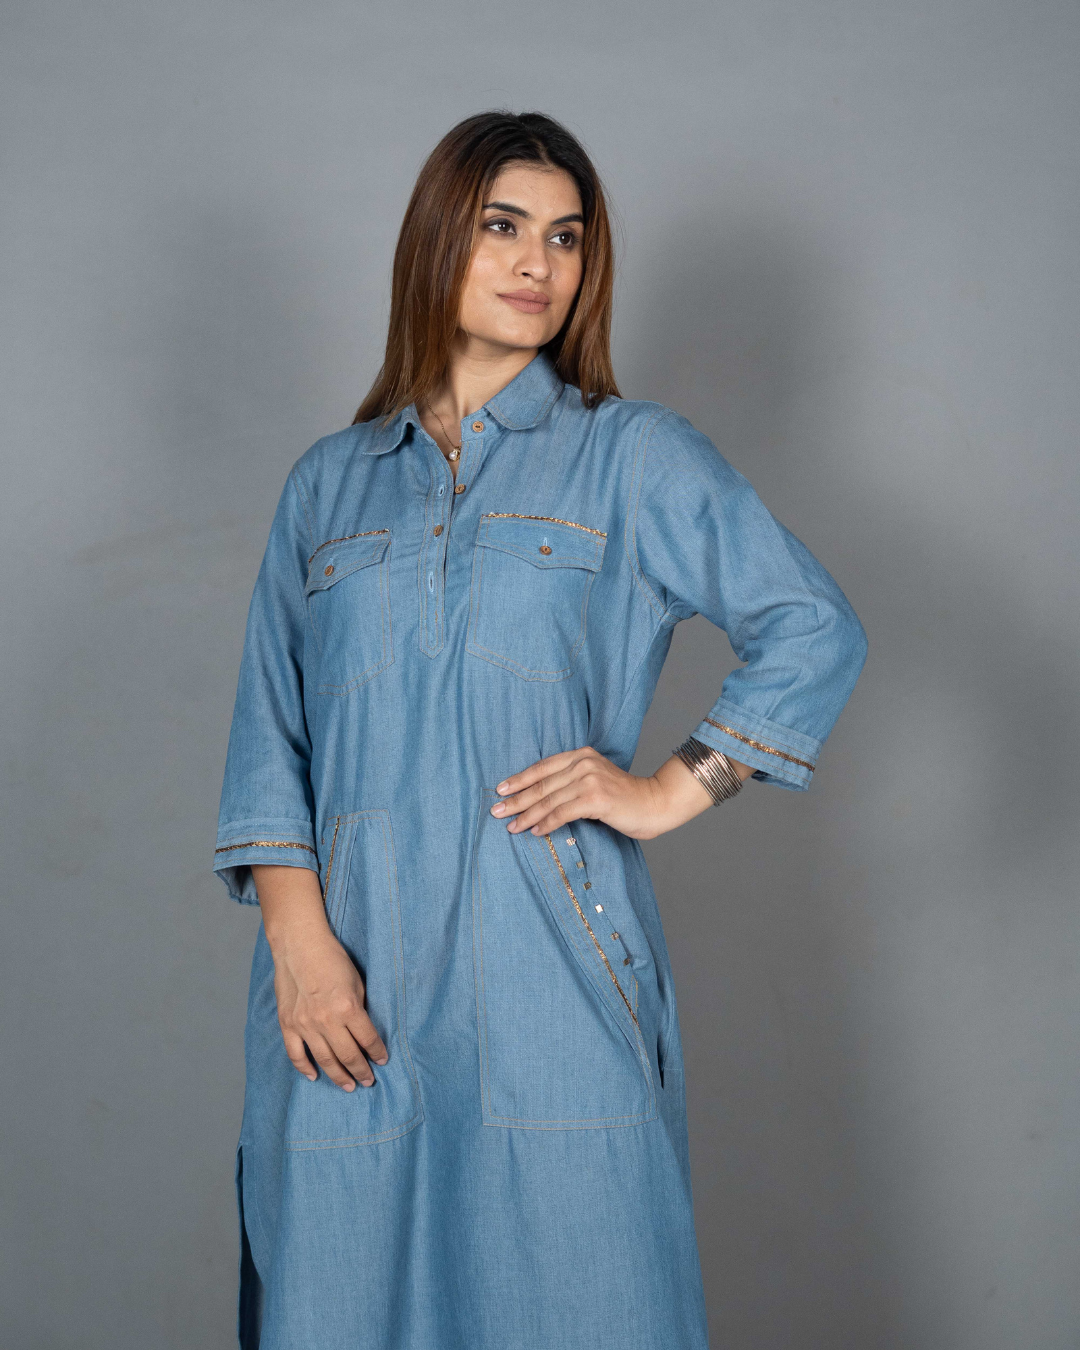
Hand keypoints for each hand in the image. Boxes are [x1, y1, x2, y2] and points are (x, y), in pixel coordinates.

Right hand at [251, 864, 388, 1090]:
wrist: (299, 945)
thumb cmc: (332, 958)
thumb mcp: (357, 981)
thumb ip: (360, 1009)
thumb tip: (364, 1032)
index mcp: (347, 1008)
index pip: (368, 1039)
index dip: (378, 1053)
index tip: (383, 1060)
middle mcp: (326, 1021)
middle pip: (348, 1056)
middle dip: (361, 1071)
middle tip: (368, 1081)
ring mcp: (304, 1025)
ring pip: (324, 1060)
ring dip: (339, 1076)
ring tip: (349, 1086)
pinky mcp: (287, 1024)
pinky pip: (296, 1054)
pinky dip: (305, 1068)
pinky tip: (315, 1075)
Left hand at [490, 744, 752, 840]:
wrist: (656, 803)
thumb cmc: (625, 798)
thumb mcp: (596, 782)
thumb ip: (572, 783)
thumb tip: (541, 800)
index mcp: (581, 755)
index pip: (543, 767)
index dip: (520, 779)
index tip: (501, 789)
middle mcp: (583, 763)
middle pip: (541, 784)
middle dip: (516, 799)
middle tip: (496, 811)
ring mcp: (589, 779)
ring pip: (548, 800)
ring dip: (526, 815)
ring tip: (511, 826)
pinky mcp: (595, 798)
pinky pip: (562, 813)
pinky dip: (546, 823)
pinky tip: (534, 831)